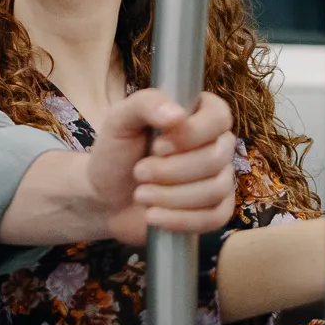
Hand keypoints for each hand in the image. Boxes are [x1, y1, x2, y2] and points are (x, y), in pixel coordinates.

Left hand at [86, 88, 235, 245]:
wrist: (105, 198)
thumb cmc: (115, 153)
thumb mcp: (120, 120)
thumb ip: (146, 104)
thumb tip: (178, 115)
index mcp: (198, 114)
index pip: (219, 117)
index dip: (193, 134)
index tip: (158, 146)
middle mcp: (215, 144)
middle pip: (216, 158)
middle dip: (172, 171)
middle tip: (139, 172)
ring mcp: (218, 178)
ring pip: (216, 189)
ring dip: (172, 196)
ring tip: (140, 194)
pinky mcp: (214, 211)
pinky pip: (216, 217)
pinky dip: (181, 219)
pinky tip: (153, 216)